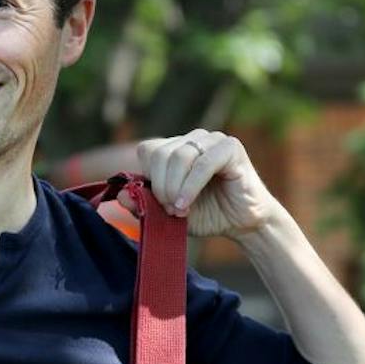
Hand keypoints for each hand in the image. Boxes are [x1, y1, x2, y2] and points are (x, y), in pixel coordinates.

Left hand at [130, 129, 279, 238]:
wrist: (245, 224)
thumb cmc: (210, 215)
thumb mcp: (170, 213)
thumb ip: (145, 204)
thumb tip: (120, 195)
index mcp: (177, 149)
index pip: (149, 151)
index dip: (149, 178)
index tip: (158, 204)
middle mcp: (193, 139)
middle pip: (160, 153)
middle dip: (160, 186)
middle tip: (170, 209)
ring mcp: (212, 140)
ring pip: (179, 156)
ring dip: (174, 187)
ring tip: (180, 209)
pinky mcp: (231, 147)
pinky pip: (202, 163)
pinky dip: (190, 186)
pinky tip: (186, 204)